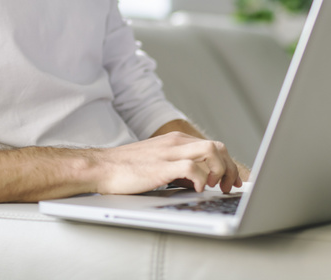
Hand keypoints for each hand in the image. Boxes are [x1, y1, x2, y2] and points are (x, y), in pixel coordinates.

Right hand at [92, 131, 243, 195]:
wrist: (100, 167)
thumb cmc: (126, 169)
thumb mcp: (158, 163)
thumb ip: (179, 168)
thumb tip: (199, 182)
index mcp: (176, 141)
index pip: (213, 146)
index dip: (228, 164)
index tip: (230, 181)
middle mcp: (175, 143)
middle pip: (218, 147)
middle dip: (229, 169)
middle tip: (227, 187)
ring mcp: (169, 153)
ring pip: (210, 151)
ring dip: (219, 171)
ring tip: (213, 187)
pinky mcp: (161, 167)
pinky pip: (192, 168)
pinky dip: (201, 179)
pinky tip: (197, 189)